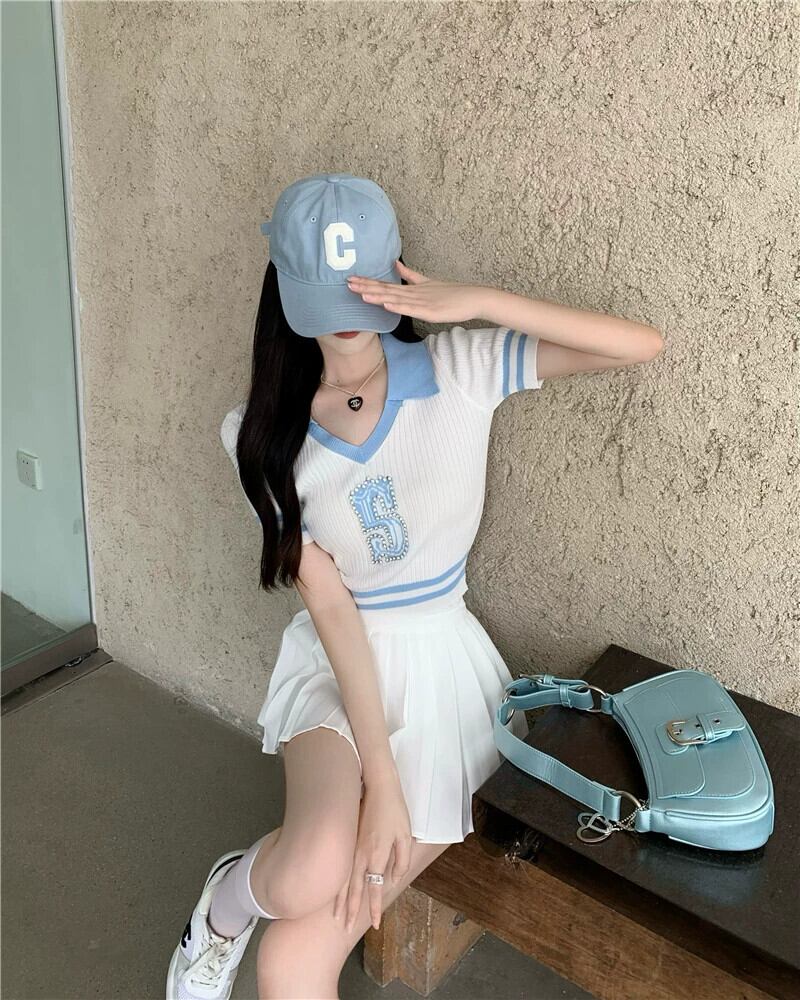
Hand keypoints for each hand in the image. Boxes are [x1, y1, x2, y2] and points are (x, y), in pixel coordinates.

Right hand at [333, 771, 412, 932]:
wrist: (376, 786)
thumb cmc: (394, 810)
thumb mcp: (405, 835)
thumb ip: (401, 860)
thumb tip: (393, 879)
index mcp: (377, 855)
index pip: (374, 889)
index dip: (374, 908)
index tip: (373, 924)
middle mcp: (360, 856)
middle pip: (353, 890)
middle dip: (350, 911)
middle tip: (344, 930)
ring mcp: (350, 849)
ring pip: (342, 881)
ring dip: (338, 900)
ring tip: (334, 917)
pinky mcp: (346, 842)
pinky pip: (339, 868)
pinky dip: (335, 883)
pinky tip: (331, 891)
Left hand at [346, 259, 487, 324]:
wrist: (474, 297)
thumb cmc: (453, 293)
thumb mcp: (428, 282)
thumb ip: (410, 276)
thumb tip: (395, 264)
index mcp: (412, 289)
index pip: (386, 285)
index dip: (368, 282)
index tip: (351, 279)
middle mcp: (414, 293)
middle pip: (387, 290)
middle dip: (366, 287)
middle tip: (347, 283)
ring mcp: (422, 302)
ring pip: (397, 299)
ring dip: (379, 296)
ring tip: (361, 293)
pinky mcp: (431, 311)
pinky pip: (412, 309)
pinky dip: (399, 307)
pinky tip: (387, 305)